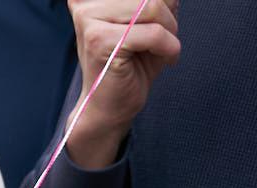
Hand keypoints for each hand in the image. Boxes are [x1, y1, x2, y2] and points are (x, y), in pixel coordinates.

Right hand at [66, 0, 181, 168]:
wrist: (110, 108)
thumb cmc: (130, 67)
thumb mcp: (149, 24)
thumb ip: (158, 2)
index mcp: (92, 0)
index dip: (161, 5)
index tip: (160, 26)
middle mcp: (86, 5)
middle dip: (168, 15)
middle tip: (168, 39)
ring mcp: (89, 22)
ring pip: (152, 7)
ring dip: (170, 30)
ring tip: (165, 49)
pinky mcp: (100, 42)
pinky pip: (153, 33)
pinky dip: (169, 47)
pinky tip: (167, 59)